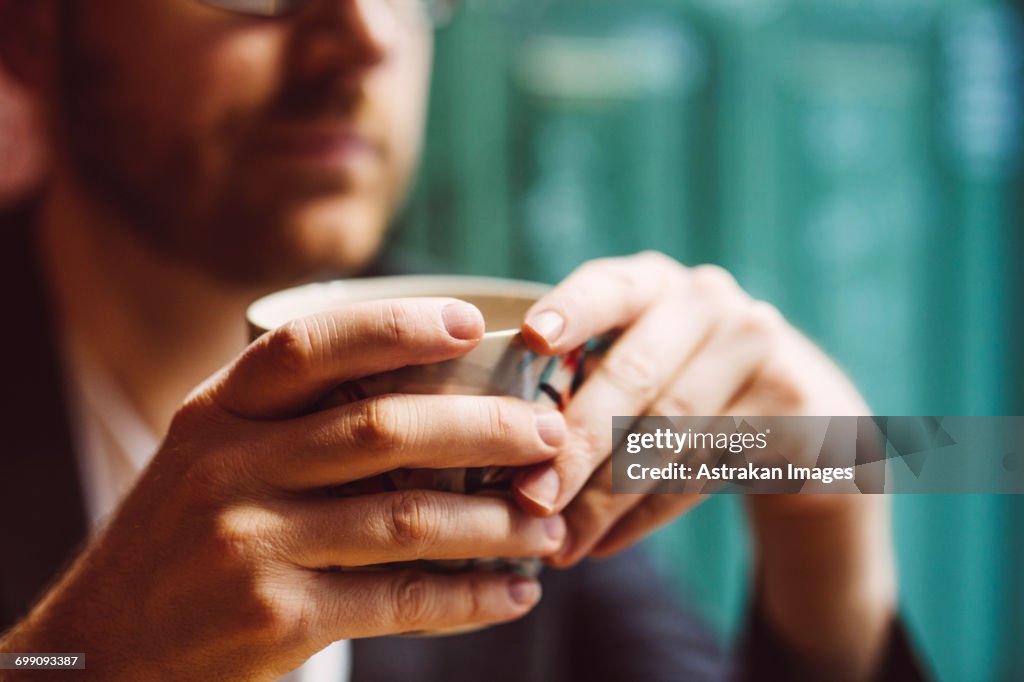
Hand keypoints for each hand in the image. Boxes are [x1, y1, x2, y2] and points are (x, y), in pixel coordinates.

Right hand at [0, 299, 566, 680]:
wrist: (102, 649)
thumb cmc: (179, 541)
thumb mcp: (208, 458)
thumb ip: (290, 423)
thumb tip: (427, 400)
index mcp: (218, 414)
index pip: (312, 347)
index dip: (397, 327)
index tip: (472, 324)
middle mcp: (231, 468)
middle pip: (383, 428)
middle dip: (484, 428)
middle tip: (547, 434)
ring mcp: (251, 542)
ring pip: (407, 517)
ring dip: (495, 522)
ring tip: (549, 525)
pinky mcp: (275, 618)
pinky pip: (397, 598)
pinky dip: (468, 597)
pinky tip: (512, 594)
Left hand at [511, 252, 867, 558]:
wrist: (792, 409)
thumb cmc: (672, 382)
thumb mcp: (629, 359)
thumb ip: (577, 380)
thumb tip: (497, 447)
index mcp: (651, 281)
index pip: (608, 287)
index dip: (571, 311)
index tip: (532, 339)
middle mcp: (707, 302)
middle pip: (635, 377)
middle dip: (576, 446)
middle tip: (531, 500)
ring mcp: (758, 351)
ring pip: (670, 435)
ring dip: (606, 498)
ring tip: (560, 542)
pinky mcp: (792, 409)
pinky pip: (705, 471)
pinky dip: (646, 515)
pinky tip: (604, 542)